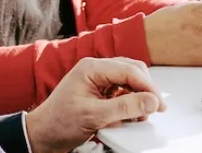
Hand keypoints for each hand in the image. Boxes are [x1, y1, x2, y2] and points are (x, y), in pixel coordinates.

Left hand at [24, 57, 164, 152]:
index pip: (128, 70)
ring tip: (141, 115)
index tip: (159, 104)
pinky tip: (129, 116)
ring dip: (137, 96)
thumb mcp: (94, 116)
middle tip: (155, 108)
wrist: (42, 135)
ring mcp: (96, 79)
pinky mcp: (97, 91)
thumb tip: (150, 101)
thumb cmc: (60, 122)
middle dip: (144, 89)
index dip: (147, 86)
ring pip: (127, 81)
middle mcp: (95, 69)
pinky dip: (128, 102)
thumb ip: (125, 107)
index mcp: (92, 67)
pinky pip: (120, 91)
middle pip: (130, 71)